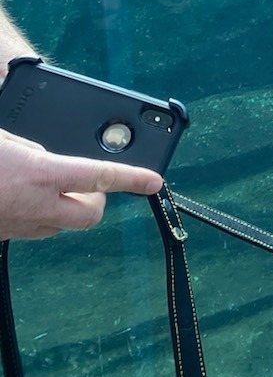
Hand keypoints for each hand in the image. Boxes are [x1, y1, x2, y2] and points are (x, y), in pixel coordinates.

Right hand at [0, 128, 161, 241]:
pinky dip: (42, 217)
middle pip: (90, 215)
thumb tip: (42, 156)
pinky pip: (35, 231)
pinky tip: (29, 201)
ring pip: (62, 227)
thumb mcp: (2, 139)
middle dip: (99, 201)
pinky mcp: (5, 237)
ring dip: (69, 210)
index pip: (101, 177)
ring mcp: (21, 226)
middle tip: (93, 186)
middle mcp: (37, 206)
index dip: (132, 179)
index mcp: (41, 174)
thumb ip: (29, 145)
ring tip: (59, 189)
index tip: (154, 181)